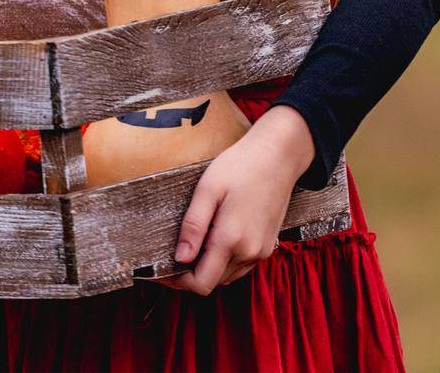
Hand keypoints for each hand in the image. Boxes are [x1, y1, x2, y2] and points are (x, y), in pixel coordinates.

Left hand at [149, 104, 315, 295]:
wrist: (278, 155)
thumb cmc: (240, 166)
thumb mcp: (208, 189)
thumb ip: (193, 226)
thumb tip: (180, 258)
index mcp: (231, 239)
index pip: (201, 283)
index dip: (177, 282)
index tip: (162, 270)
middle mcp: (249, 252)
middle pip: (213, 282)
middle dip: (190, 274)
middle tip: (172, 254)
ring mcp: (261, 251)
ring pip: (227, 276)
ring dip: (208, 269)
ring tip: (193, 244)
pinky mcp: (268, 245)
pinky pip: (241, 266)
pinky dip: (224, 262)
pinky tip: (215, 239)